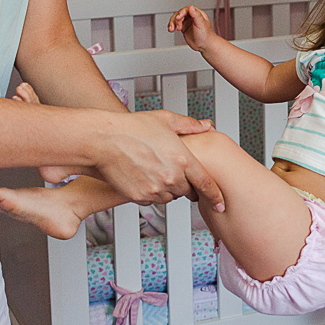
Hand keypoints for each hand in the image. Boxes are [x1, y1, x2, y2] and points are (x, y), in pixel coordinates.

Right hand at [95, 109, 224, 210]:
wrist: (103, 141)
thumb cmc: (131, 128)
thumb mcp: (165, 120)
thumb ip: (189, 126)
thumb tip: (206, 126)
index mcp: (183, 159)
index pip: (206, 183)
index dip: (215, 195)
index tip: (220, 203)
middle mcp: (172, 178)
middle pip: (188, 191)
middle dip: (185, 183)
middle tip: (173, 170)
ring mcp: (155, 190)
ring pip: (170, 196)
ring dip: (169, 188)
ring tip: (155, 169)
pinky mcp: (140, 197)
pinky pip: (153, 200)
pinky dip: (153, 192)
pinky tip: (144, 175)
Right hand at [168, 5, 218, 51]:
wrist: (205, 46)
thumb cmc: (206, 35)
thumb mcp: (201, 24)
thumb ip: (196, 15)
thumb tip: (191, 7)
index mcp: (197, 13)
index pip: (187, 9)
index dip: (181, 12)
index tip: (178, 18)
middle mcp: (192, 16)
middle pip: (180, 13)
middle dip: (176, 19)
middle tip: (178, 27)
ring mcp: (187, 22)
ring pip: (176, 18)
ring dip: (172, 23)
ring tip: (172, 29)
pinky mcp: (183, 28)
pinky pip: (175, 24)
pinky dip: (172, 25)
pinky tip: (170, 29)